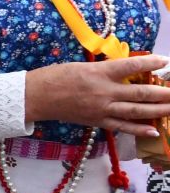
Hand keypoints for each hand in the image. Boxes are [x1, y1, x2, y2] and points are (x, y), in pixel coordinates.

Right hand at [25, 55, 169, 136]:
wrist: (36, 96)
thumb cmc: (56, 76)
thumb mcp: (82, 66)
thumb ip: (105, 69)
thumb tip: (126, 71)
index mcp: (99, 72)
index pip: (131, 66)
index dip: (151, 63)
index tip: (166, 61)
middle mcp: (104, 92)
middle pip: (141, 93)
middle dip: (163, 92)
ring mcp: (102, 109)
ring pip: (136, 111)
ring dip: (158, 110)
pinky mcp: (98, 121)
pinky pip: (122, 127)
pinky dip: (139, 130)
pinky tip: (154, 131)